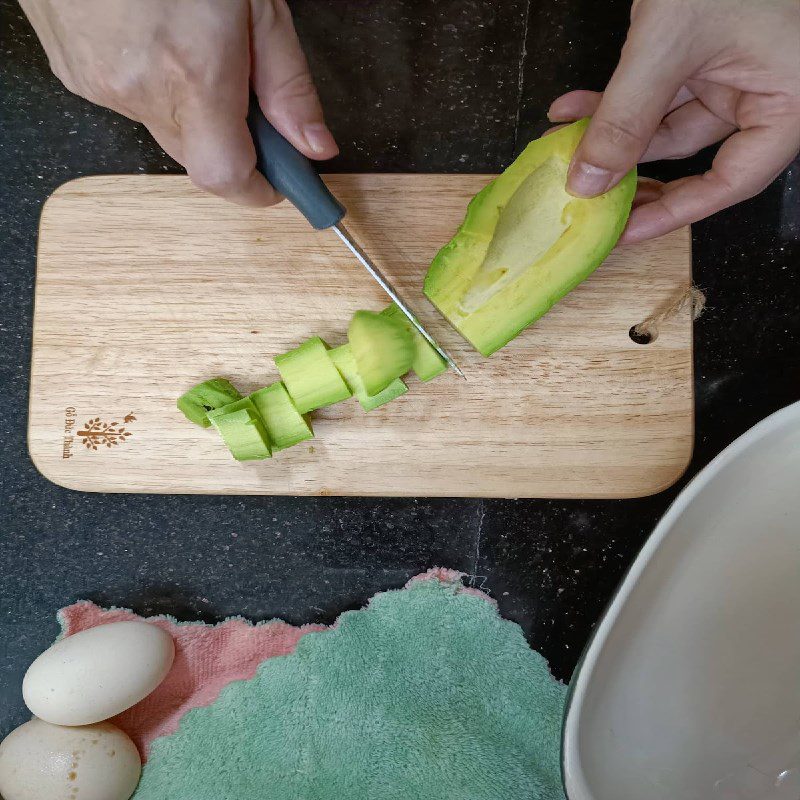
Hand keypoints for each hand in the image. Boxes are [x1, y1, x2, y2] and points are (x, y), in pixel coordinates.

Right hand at [19, 0, 337, 205]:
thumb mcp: (257, 1)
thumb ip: (287, 83)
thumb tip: (313, 145)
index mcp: (192, 71)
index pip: (228, 177)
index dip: (260, 189)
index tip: (283, 182)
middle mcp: (139, 88)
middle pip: (201, 159)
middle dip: (233, 142)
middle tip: (245, 92)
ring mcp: (99, 83)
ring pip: (167, 131)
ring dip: (192, 109)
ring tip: (190, 42)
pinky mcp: (74, 73)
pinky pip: (132, 105)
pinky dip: (154, 88)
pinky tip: (153, 36)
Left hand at [548, 0, 799, 242]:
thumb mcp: (670, 43)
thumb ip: (626, 117)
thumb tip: (590, 181)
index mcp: (789, 102)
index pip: (730, 182)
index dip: (674, 213)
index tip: (624, 231)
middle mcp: (766, 93)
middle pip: (691, 156)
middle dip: (630, 171)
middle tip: (587, 198)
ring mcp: (736, 71)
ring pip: (665, 123)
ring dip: (611, 132)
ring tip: (564, 141)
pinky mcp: (709, 52)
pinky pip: (657, 91)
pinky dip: (616, 99)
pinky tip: (575, 107)